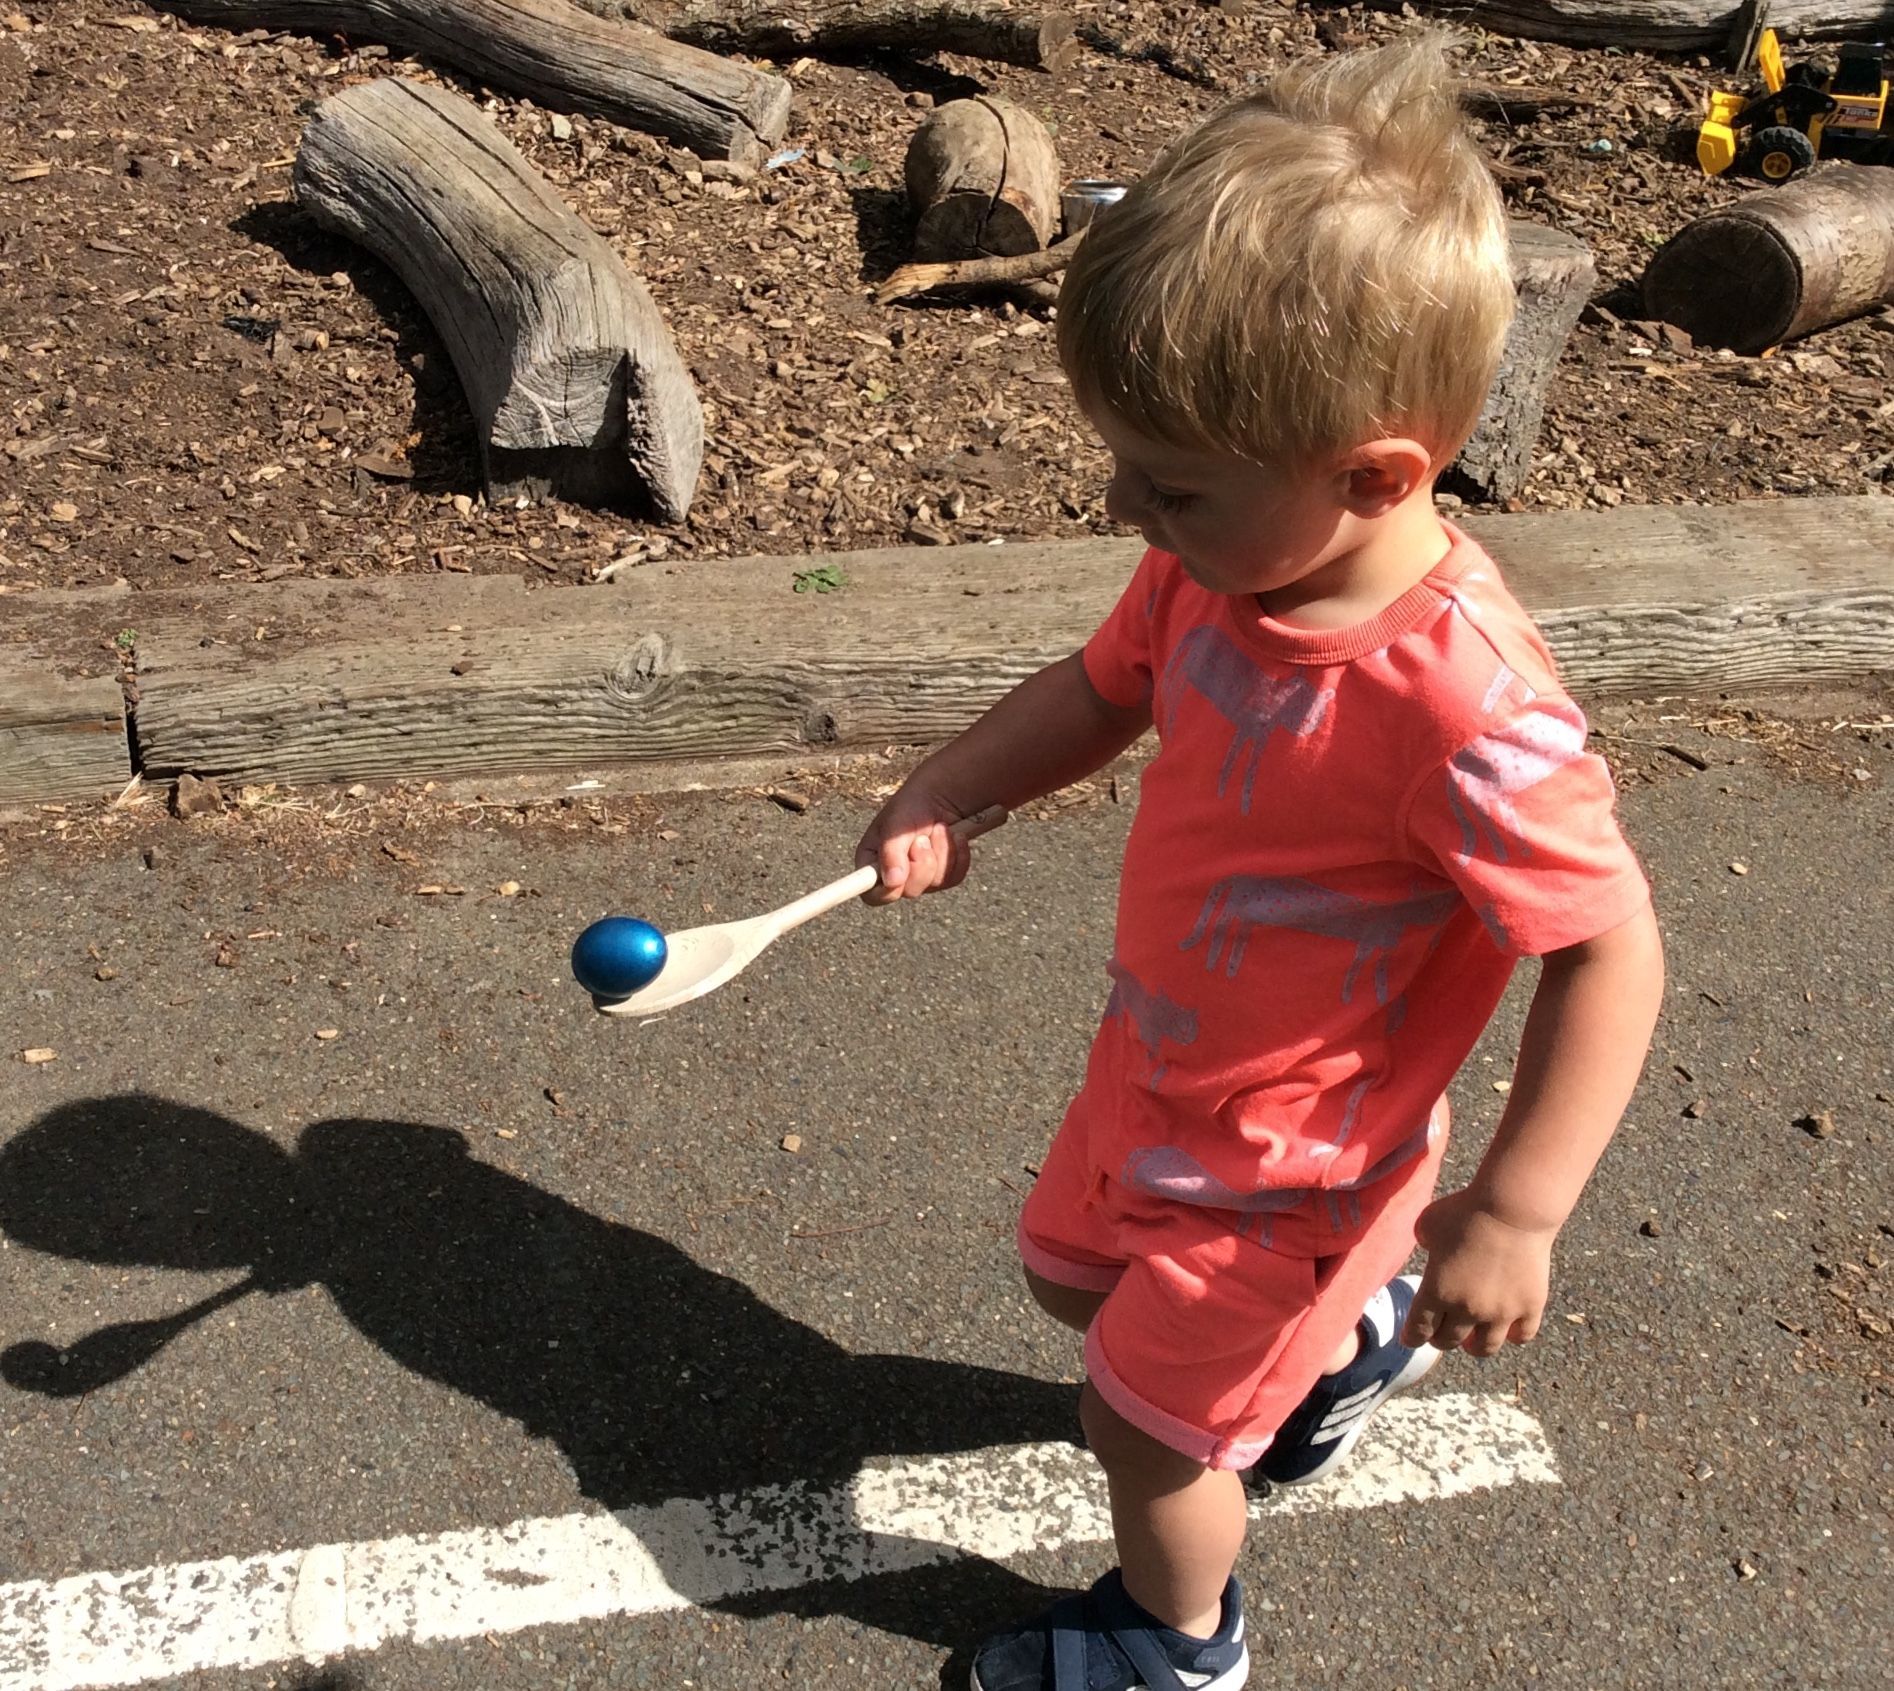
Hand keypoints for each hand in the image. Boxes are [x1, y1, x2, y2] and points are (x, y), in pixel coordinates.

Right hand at [854, 782, 977, 905]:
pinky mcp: (944, 875)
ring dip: (942, 852)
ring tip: (939, 828)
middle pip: (909, 891)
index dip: (884, 892)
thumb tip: (893, 881)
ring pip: (936, 883)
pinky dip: (958, 855)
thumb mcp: (896, 824)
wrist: (942, 796)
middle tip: (923, 838)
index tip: (898, 878)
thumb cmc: (911, 805)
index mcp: (873, 863)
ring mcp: (921, 877)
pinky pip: (954, 877)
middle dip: (922, 862)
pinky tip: (955, 836)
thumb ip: (891, 852)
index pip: (872, 894)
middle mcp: (895, 875)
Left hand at [1402, 1187, 1554, 1357]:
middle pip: (1449, 1341)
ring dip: (1474, 1347)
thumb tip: (1431, 1248)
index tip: (1410, 1340)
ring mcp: (1501, 1313)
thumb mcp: (1429, 1223)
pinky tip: (1509, 1330)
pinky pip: (1522, 1336)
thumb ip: (1424, 1241)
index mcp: (1437, 1292)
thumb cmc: (1466, 1211)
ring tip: (1473, 1342)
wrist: (1512, 1209)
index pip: (1419, 1328)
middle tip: (1440, 1334)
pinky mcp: (1530, 1307)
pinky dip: (1513, 1336)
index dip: (1412, 1337)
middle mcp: (1467, 1309)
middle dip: (1440, 1340)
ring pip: (1485, 1347)